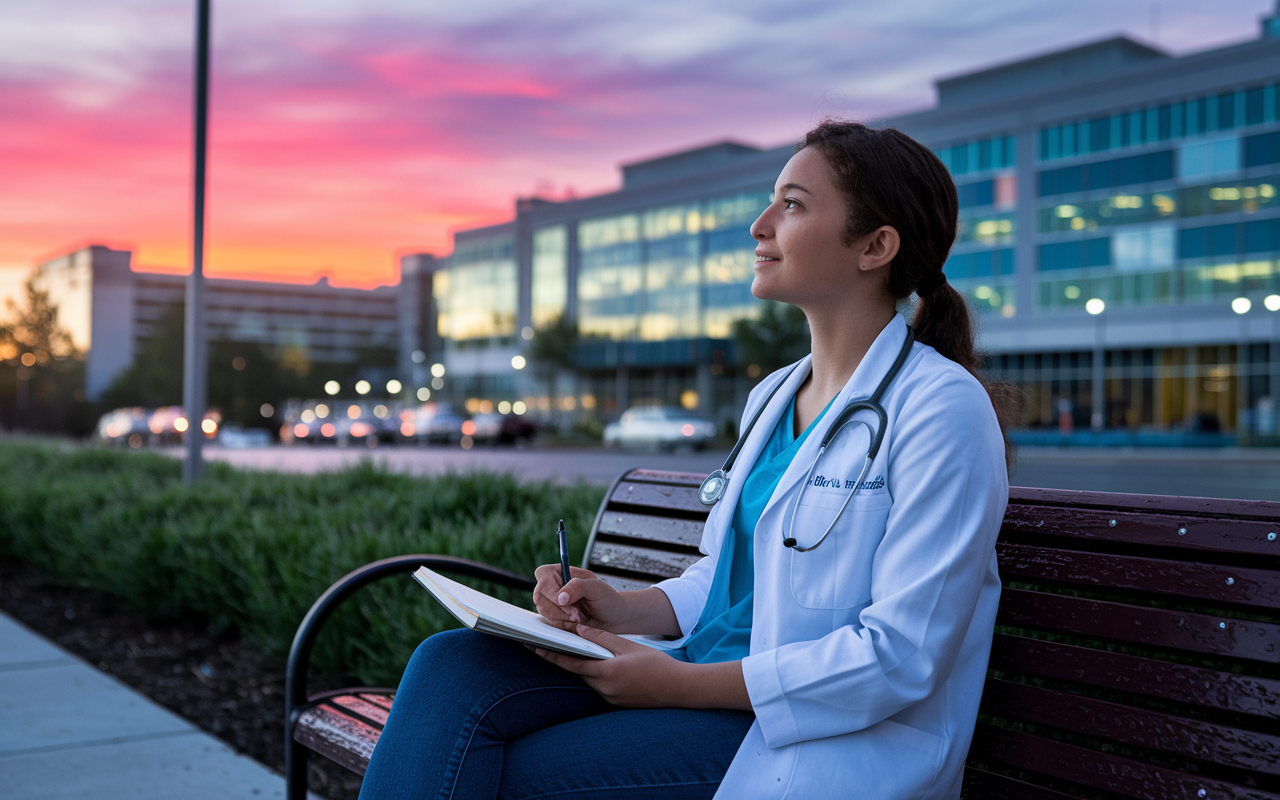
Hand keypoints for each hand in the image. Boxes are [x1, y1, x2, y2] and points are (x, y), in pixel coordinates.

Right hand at [532, 565, 625, 631]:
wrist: (612, 617)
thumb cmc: (606, 598)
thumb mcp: (597, 587)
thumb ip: (578, 587)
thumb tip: (560, 597)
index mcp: (560, 571)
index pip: (543, 575)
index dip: (550, 590)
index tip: (563, 601)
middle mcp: (553, 586)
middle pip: (540, 597)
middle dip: (559, 609)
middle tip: (576, 613)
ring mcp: (552, 602)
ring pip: (545, 612)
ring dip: (564, 618)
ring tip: (580, 616)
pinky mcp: (555, 617)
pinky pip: (552, 623)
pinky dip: (566, 625)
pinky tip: (578, 622)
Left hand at [534, 625, 689, 706]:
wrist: (680, 689)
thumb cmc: (657, 666)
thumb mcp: (629, 646)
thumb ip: (602, 638)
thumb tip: (579, 630)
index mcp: (606, 673)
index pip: (570, 663)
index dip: (549, 654)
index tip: (533, 646)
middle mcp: (604, 689)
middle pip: (577, 671)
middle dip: (564, 657)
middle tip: (546, 643)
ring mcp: (610, 698)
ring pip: (588, 678)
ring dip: (581, 666)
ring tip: (573, 650)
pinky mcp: (616, 702)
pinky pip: (599, 685)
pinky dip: (595, 674)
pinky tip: (597, 664)